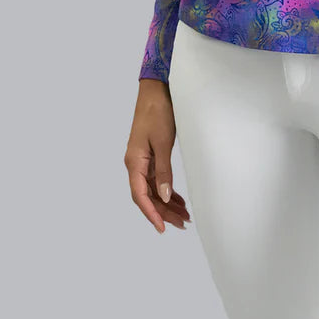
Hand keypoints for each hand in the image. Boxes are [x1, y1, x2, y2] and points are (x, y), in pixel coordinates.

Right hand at [125, 79, 191, 233]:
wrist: (156, 91)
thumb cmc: (158, 113)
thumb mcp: (163, 143)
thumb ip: (164, 171)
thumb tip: (165, 196)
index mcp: (134, 162)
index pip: (140, 195)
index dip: (151, 213)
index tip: (163, 228)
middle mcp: (136, 164)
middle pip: (148, 196)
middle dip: (164, 212)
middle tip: (182, 224)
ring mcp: (142, 160)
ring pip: (153, 189)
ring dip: (167, 203)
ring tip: (184, 216)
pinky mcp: (150, 155)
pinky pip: (157, 180)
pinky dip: (167, 190)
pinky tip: (178, 199)